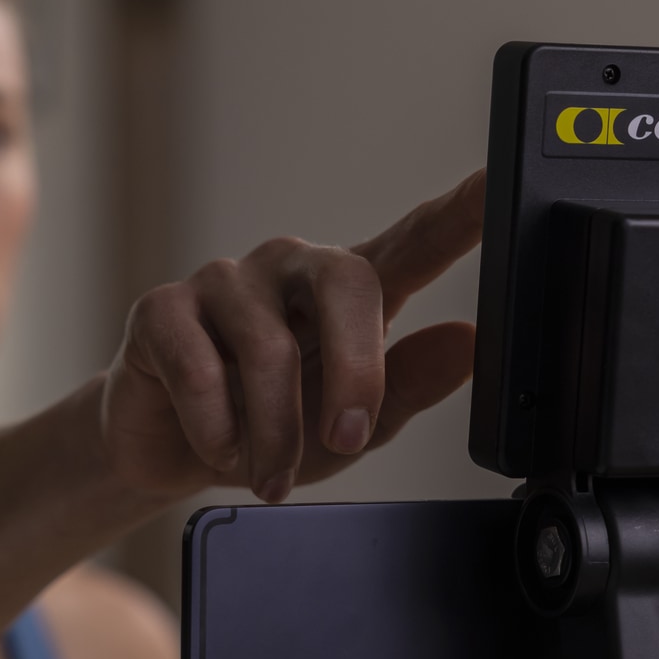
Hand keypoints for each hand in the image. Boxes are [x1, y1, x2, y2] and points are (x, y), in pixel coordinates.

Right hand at [100, 169, 485, 503]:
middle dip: (357, 372)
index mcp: (348, 292)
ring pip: (270, 351)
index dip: (457, 213)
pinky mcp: (162, 308)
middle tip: (347, 439)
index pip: (412, 240)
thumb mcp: (351, 428)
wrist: (170, 456)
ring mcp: (224, 280)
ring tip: (269, 473)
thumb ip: (407, 386)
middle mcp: (290, 269)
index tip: (496, 185)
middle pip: (347, 281)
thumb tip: (466, 342)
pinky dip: (217, 429)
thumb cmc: (268, 430)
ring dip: (275, 434)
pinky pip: (200, 371)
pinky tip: (218, 446)